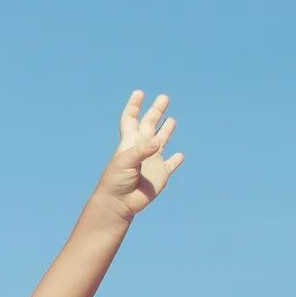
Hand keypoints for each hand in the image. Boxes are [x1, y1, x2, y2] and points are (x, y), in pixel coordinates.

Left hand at [97, 90, 184, 217]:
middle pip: (149, 125)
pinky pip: (171, 165)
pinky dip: (176, 160)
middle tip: (164, 97)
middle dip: (156, 111)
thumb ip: (141, 151)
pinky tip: (180, 155)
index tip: (139, 93)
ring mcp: (151, 161)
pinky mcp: (160, 175)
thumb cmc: (116, 181)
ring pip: (161, 141)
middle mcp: (141, 149)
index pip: (131, 120)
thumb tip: (157, 142)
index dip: (134, 106)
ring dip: (166, 130)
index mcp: (130, 143)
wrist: (119, 203)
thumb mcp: (126, 163)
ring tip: (172, 120)